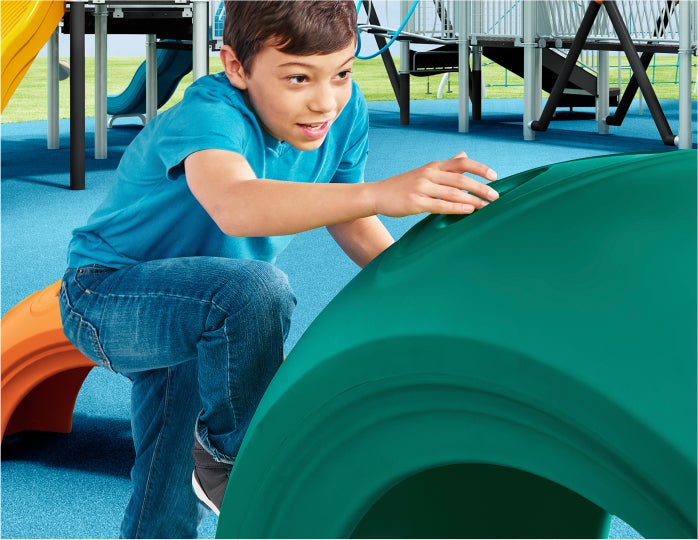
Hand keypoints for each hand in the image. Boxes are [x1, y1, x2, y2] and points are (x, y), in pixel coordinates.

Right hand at [369, 151, 497, 217]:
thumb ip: (446, 165)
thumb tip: (464, 155)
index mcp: (433, 166)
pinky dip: (456, 207)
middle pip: (460, 178)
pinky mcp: (415, 202)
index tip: (495, 177)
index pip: (461, 163)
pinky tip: (468, 211)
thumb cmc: (404, 185)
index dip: (480, 168)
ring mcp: (421, 188)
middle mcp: (429, 174)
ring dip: (472, 199)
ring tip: (486, 206)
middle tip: (496, 196)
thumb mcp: (425, 171)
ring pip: (452, 192)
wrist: (378, 194)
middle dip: (481, 187)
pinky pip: (440, 205)